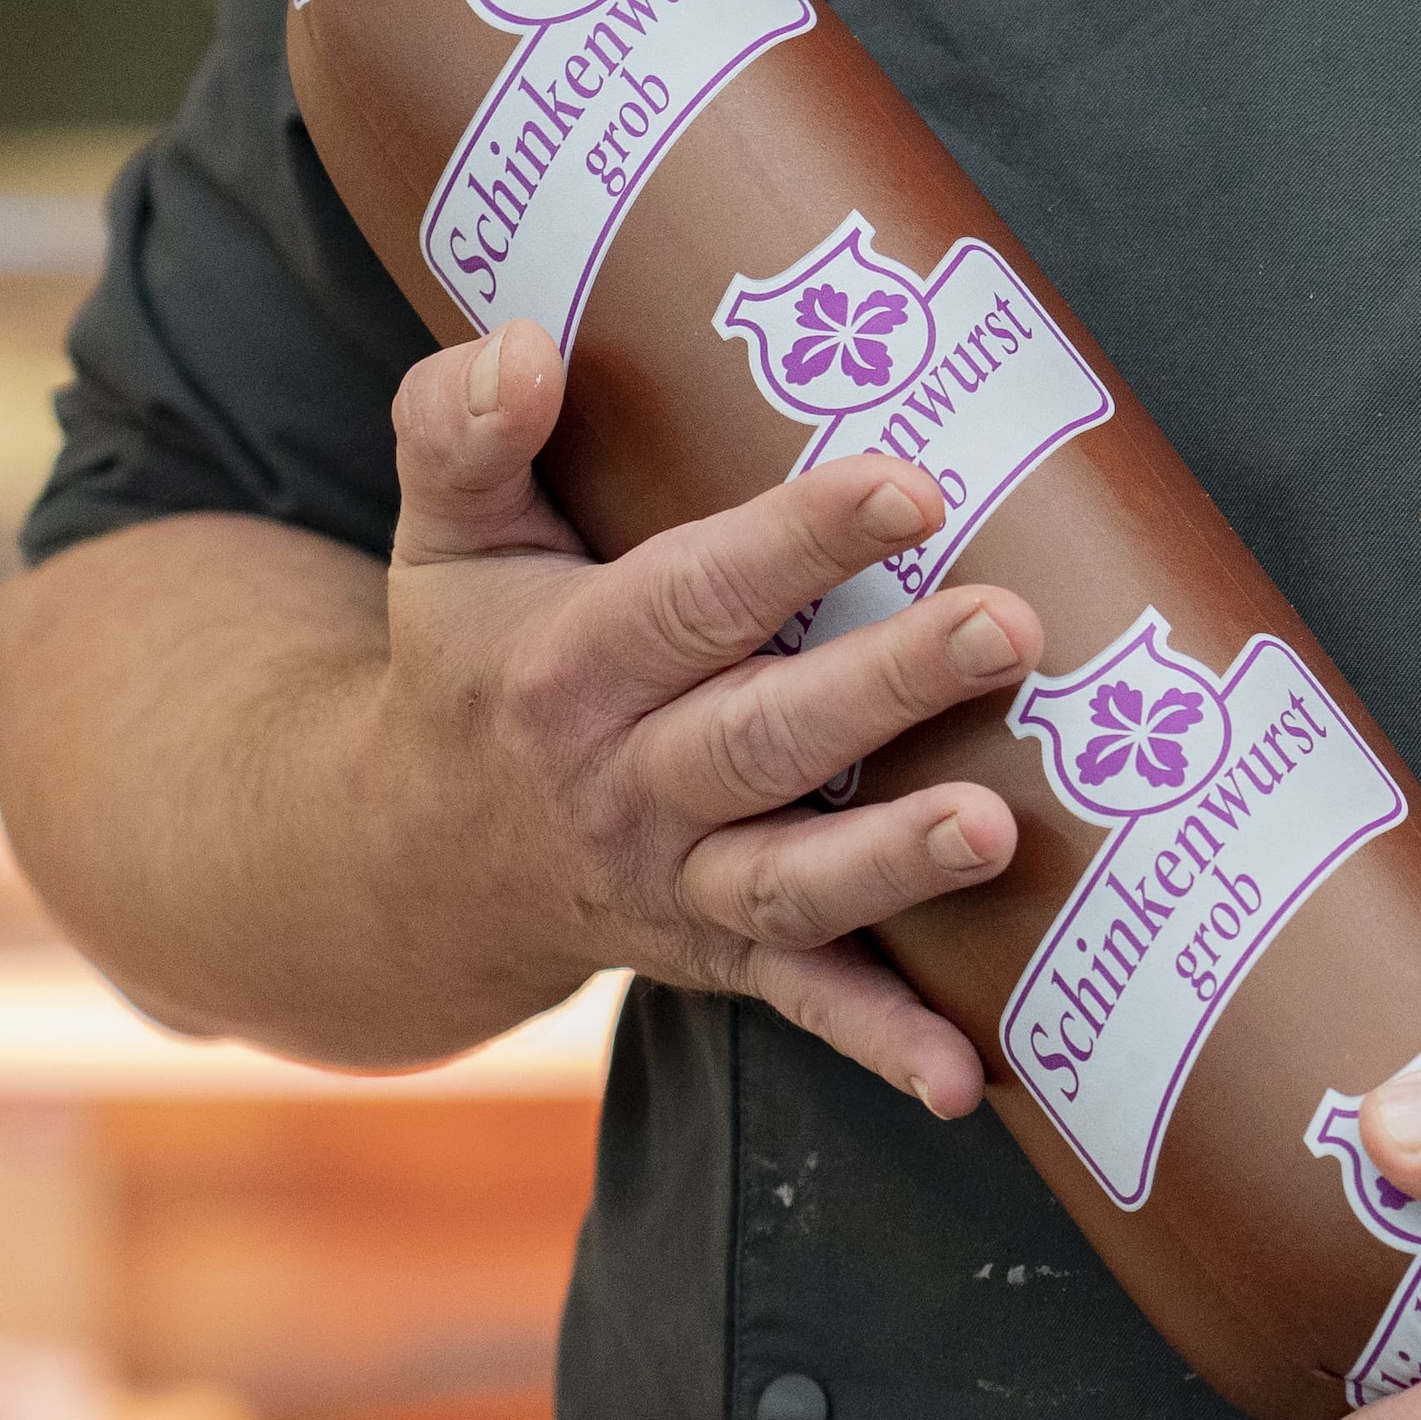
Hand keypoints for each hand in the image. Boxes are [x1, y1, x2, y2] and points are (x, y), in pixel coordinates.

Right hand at [375, 320, 1032, 1114]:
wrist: (408, 860)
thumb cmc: (471, 656)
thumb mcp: (441, 537)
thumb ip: (464, 430)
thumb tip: (524, 343)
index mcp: (566, 667)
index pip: (694, 594)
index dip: (799, 539)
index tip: (909, 484)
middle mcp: (623, 785)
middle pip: (764, 737)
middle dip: (888, 684)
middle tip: (1011, 627)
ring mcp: (675, 885)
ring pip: (792, 880)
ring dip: (895, 862)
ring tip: (999, 827)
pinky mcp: (720, 957)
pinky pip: (804, 1005)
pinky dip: (882, 1045)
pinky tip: (970, 1076)